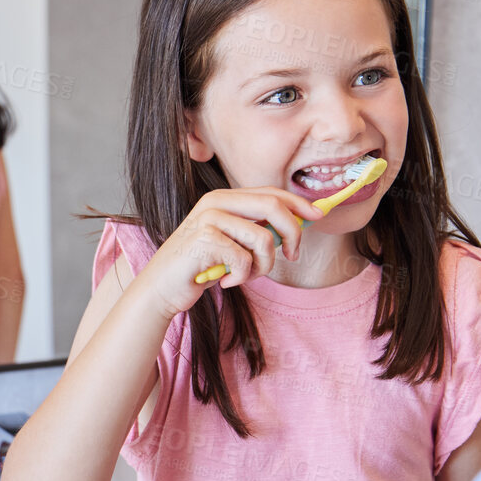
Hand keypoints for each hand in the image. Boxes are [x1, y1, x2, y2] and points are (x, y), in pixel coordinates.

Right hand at [139, 188, 323, 316]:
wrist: (162, 288)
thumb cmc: (201, 267)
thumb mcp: (232, 243)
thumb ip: (256, 230)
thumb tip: (296, 225)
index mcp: (225, 198)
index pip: (271, 192)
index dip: (298, 203)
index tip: (318, 216)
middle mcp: (216, 202)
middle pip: (273, 206)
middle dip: (293, 233)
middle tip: (293, 256)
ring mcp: (209, 219)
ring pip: (263, 238)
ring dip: (263, 266)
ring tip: (246, 276)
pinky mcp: (204, 240)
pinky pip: (245, 260)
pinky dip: (242, 278)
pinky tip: (227, 282)